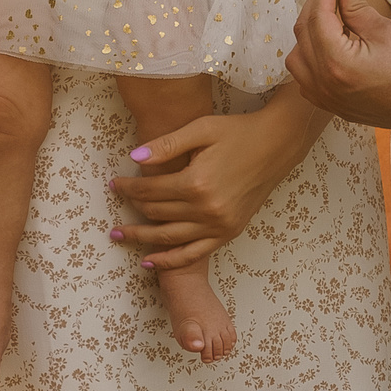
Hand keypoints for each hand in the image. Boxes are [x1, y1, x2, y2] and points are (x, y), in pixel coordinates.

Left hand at [107, 97, 322, 269]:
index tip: (114, 184)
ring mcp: (219, 225)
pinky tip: (151, 261)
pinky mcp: (229, 232)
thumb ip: (167, 145)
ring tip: (120, 237)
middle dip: (133, 208)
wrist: (276, 144)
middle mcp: (206, 209)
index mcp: (196, 182)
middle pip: (157, 214)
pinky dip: (171, 260)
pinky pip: (194, 253)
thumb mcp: (201, 129)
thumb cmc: (237, 132)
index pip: (150, 190)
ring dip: (142, 239)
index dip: (128, 188)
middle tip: (116, 203)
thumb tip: (134, 158)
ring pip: (170, 238)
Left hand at [287, 0, 390, 131]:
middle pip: (304, 35)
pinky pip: (306, 81)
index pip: (318, 17)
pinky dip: (310, 61)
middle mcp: (325, 84)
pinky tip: (326, 48)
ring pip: (298, 60)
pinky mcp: (336, 107)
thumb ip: (356, 6)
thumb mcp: (385, 30)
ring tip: (328, 19)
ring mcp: (328, 99)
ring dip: (308, 36)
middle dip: (315, 8)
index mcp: (337, 63)